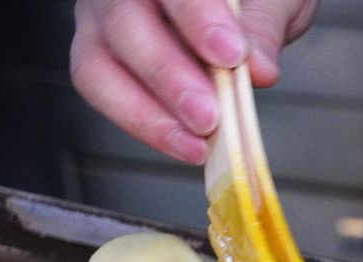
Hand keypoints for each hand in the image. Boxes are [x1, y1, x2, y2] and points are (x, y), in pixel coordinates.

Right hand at [70, 0, 317, 164]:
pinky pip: (105, 92)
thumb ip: (265, 26)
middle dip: (168, 75)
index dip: (198, 19)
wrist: (241, 3)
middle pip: (124, 22)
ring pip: (97, 65)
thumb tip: (260, 71)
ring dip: (147, 113)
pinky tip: (187, 146)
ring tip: (196, 145)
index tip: (232, 56)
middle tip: (209, 117)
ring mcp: (101, 19)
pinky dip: (146, 124)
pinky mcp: (99, 56)